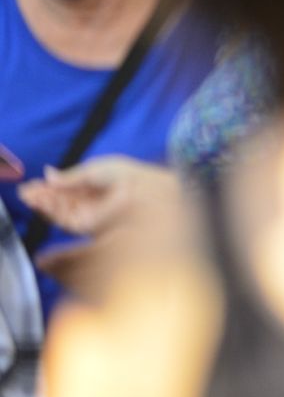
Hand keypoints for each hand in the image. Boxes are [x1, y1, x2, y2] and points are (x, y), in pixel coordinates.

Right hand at [18, 156, 178, 238]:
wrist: (144, 187)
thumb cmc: (125, 174)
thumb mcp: (96, 169)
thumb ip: (71, 176)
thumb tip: (48, 174)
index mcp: (94, 187)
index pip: (67, 191)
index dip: (49, 188)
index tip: (32, 184)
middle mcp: (90, 203)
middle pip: (61, 202)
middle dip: (43, 197)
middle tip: (26, 190)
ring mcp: (89, 215)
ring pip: (60, 212)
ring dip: (44, 204)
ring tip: (31, 194)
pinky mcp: (89, 227)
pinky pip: (65, 220)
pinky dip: (53, 211)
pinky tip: (44, 201)